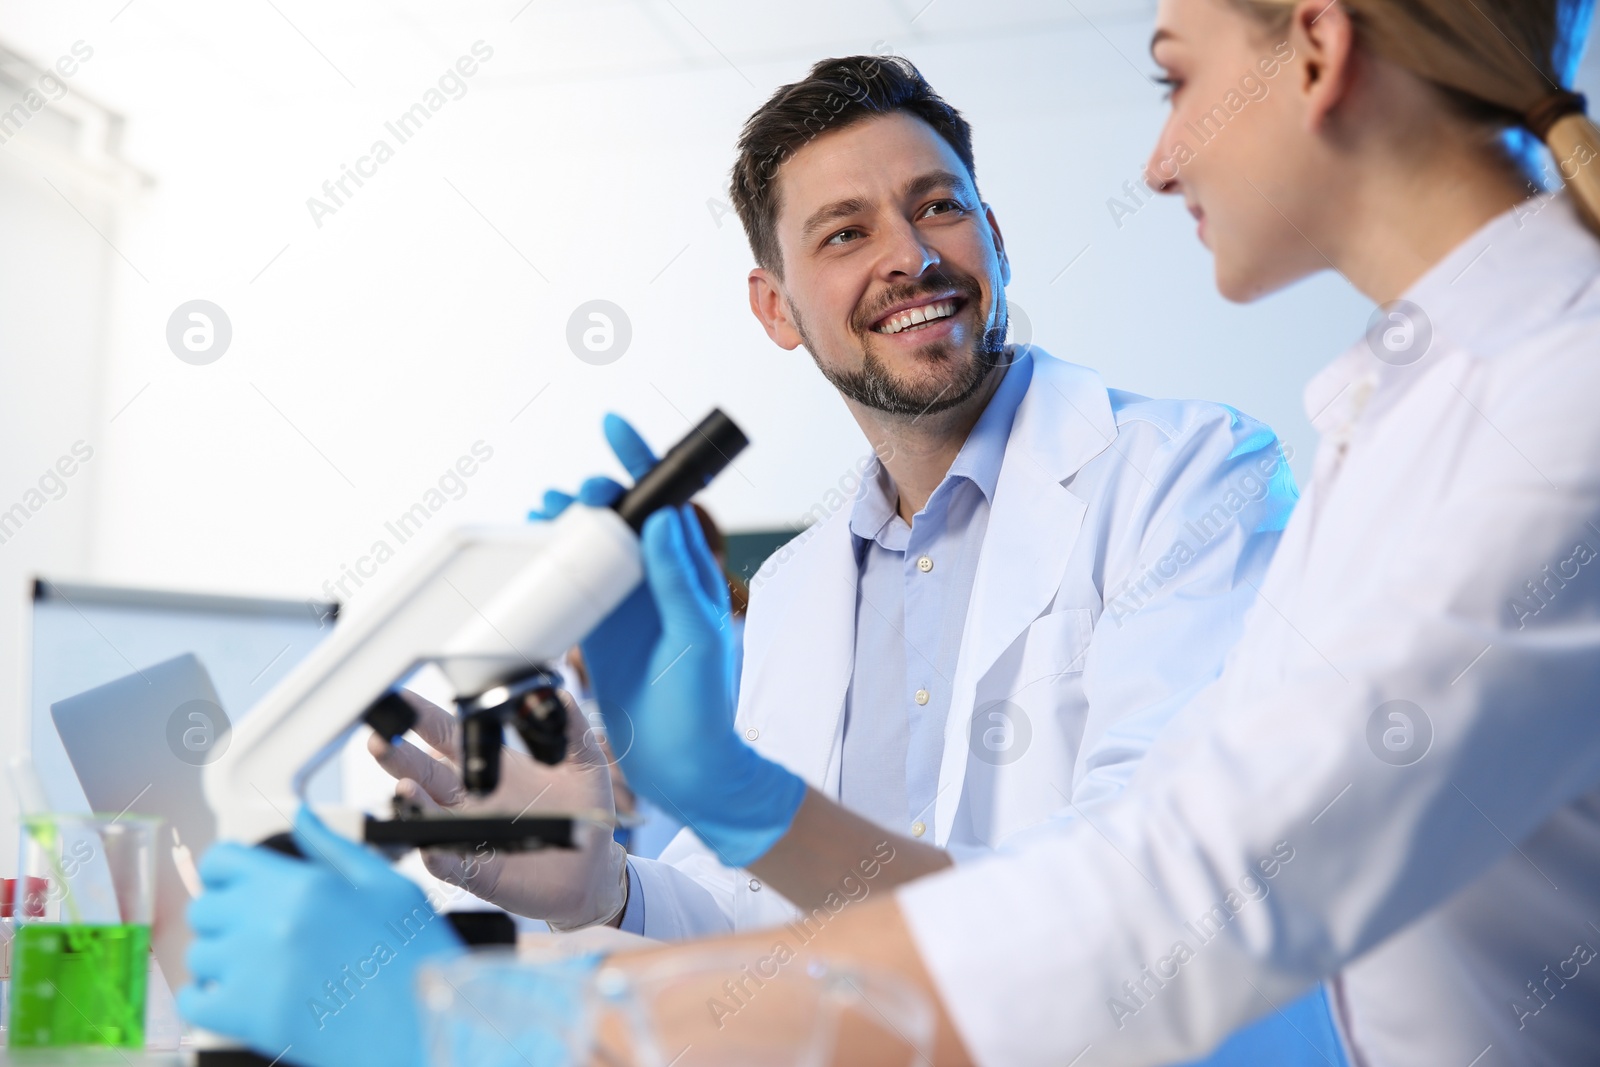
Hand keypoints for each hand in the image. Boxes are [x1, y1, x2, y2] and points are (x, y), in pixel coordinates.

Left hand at [178, 806, 463, 1066]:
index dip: (226, 870)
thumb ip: (333, 848)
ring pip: (198, 955)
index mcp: (302, 885)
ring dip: (220, 959)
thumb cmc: (413, 959)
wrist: (420, 1027)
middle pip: (205, 907)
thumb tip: (302, 817)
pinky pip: (192, 1002)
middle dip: (226, 916)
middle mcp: (268, 922)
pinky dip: (206, 999)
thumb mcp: (386, 885)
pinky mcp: (244, 1017)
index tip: (237, 884)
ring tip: (259, 969)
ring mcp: (251, 971)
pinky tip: (239, 996)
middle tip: (258, 931)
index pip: (222, 861)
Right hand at [368, 690, 626, 929]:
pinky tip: (430, 845)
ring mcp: (471, 834)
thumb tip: (559, 695)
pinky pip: (450, 863)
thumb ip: (572, 729)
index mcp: (491, 766)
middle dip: (401, 757)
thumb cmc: (584, 813)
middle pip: (426, 773)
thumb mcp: (585, 764)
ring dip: (413, 805)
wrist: (595, 867)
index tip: (402, 703)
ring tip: (403, 790)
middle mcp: (471, 799)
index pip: (448, 737)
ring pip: (429, 817)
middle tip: (382, 741)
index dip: (423, 720)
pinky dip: (438, 855)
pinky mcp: (480, 870)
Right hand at [534, 414, 805, 867]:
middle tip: (570, 498)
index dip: (641, 459)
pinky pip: (568, 586)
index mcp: (687, 570)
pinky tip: (531, 556)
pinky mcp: (595, 631)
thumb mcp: (697, 635)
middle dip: (592, 493)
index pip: (665, 499)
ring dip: (564, 525)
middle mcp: (654, 580)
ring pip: (588, 546)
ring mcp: (623, 604)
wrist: (686, 768)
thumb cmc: (706, 707)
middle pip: (618, 515)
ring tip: (542, 515)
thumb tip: (667, 516)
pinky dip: (548, 566)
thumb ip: (679, 577)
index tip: (615, 426)